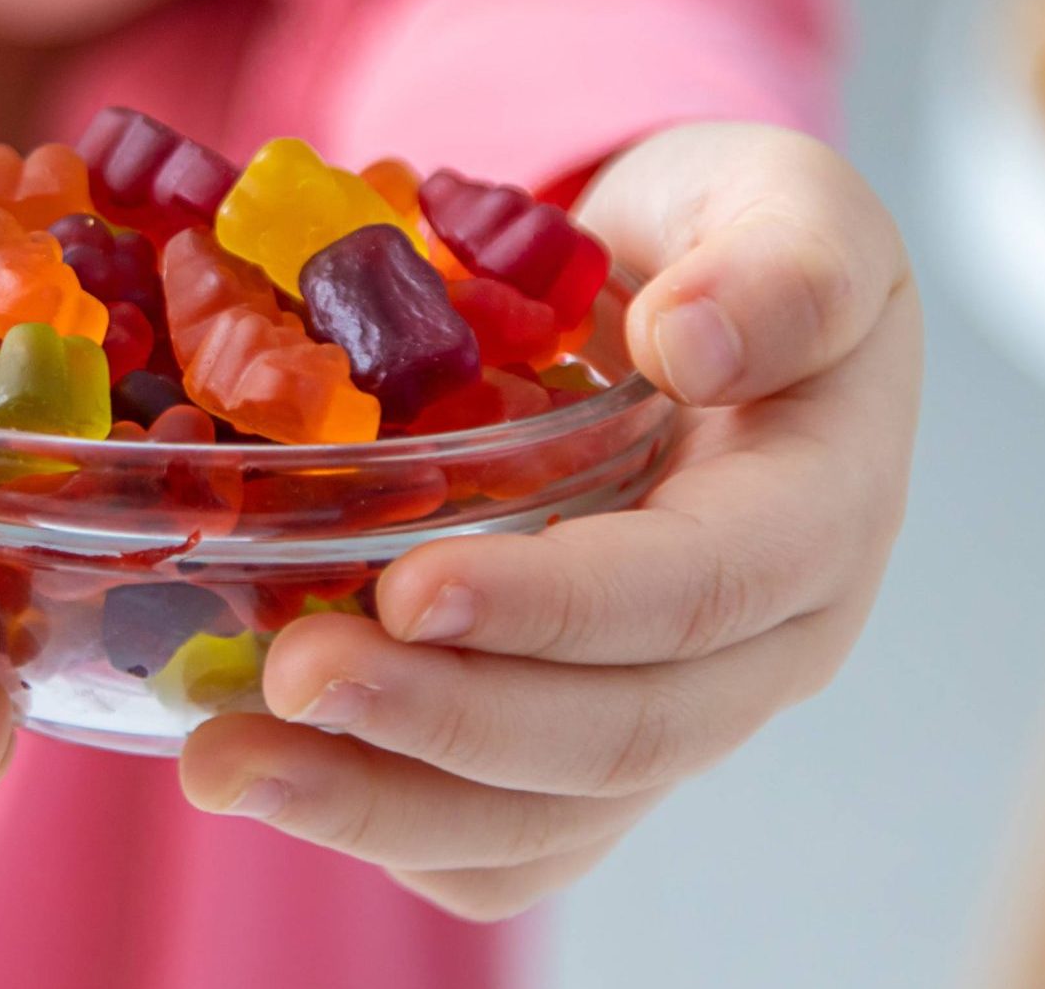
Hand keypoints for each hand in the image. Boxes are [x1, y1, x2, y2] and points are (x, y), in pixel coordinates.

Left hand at [179, 123, 919, 918]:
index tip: (410, 587)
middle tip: (288, 680)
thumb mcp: (784, 202)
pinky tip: (267, 770)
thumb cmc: (730, 240)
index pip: (701, 592)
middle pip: (617, 736)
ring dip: (379, 803)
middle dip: (443, 721)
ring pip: (545, 820)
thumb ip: (781, 266)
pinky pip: (498, 842)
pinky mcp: (581, 748)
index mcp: (818, 514)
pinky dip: (379, 822)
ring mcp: (672, 713)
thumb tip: (692, 346)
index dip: (558, 605)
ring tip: (225, 762)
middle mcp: (761, 648)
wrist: (693, 307)